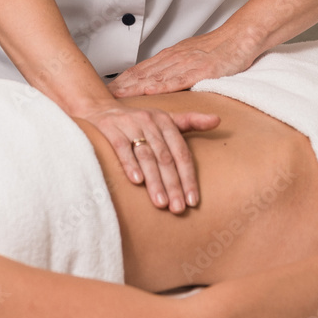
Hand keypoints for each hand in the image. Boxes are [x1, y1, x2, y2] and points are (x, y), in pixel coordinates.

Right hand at [79, 102, 219, 213]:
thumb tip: (218, 120)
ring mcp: (129, 125)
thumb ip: (191, 121)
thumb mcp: (164, 118)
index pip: (181, 153)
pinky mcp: (110, 130)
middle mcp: (149, 122)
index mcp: (165, 121)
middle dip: (173, 184)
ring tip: (161, 203)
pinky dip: (130, 165)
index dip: (188, 177)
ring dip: (154, 181)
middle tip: (178, 209)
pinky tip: (137, 182)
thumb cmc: (137, 120)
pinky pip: (122, 149)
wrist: (98, 108)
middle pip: (165, 158)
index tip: (192, 201)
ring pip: (146, 156)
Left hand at [109, 28, 260, 97]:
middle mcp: (174, 58)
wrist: (241, 36)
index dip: (121, 81)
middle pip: (141, 74)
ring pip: (155, 76)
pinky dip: (163, 85)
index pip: (140, 70)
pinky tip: (150, 91)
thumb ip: (174, 68)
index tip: (104, 90)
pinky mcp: (202, 70)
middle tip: (100, 97)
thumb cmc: (219, 48)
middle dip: (120, 86)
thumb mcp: (191, 57)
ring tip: (116, 97)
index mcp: (170, 56)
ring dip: (134, 87)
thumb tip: (156, 81)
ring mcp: (187, 63)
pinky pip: (180, 79)